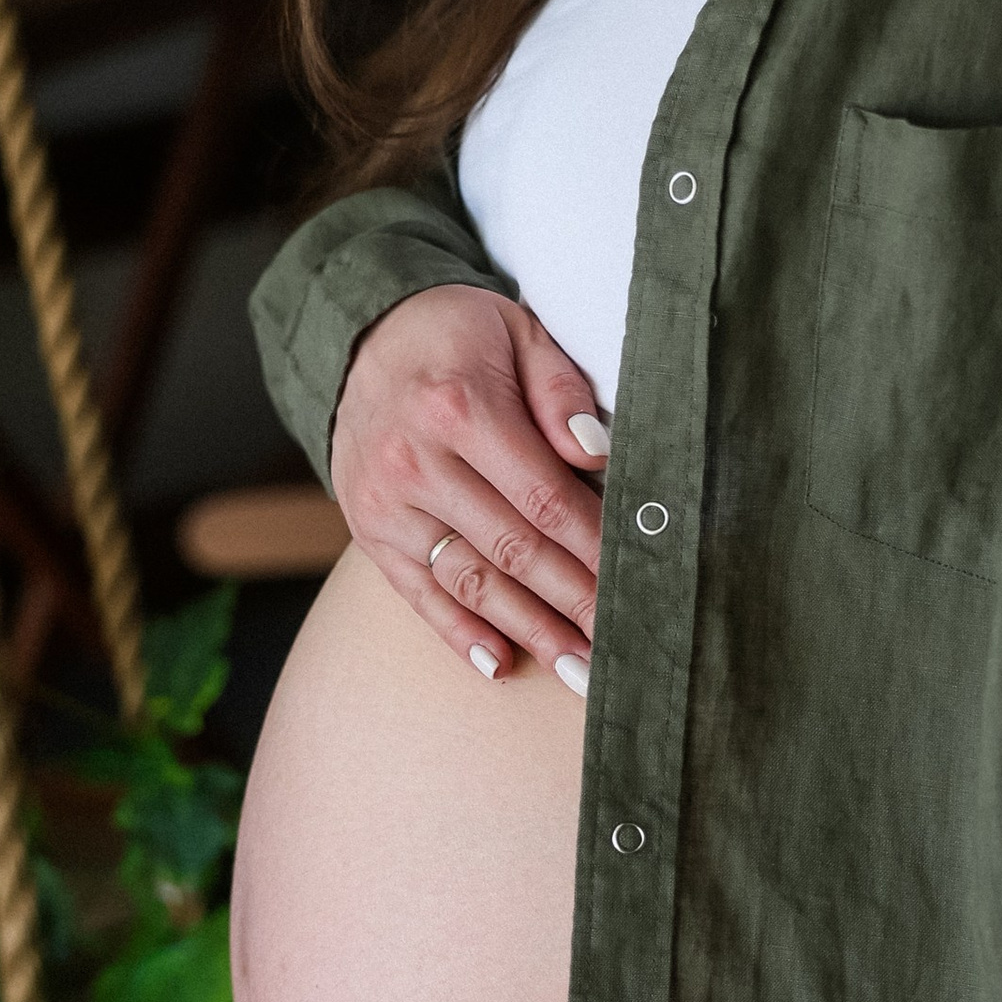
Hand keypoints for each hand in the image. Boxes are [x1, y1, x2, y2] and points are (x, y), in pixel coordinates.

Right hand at [330, 282, 608, 688]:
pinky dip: (459, 633)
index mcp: (460, 409)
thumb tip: (596, 454)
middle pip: (513, 549)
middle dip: (575, 602)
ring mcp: (386, 504)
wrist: (361, 336)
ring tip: (579, 668)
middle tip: (624, 643)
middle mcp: (416, 463)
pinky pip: (418, 593)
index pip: (545, 498)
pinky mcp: (370, 531)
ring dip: (529, 630)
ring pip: (470, 581)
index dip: (596, 546)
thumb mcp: (517, 332)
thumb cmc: (458, 336)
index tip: (640, 580)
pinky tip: (500, 664)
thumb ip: (560, 390)